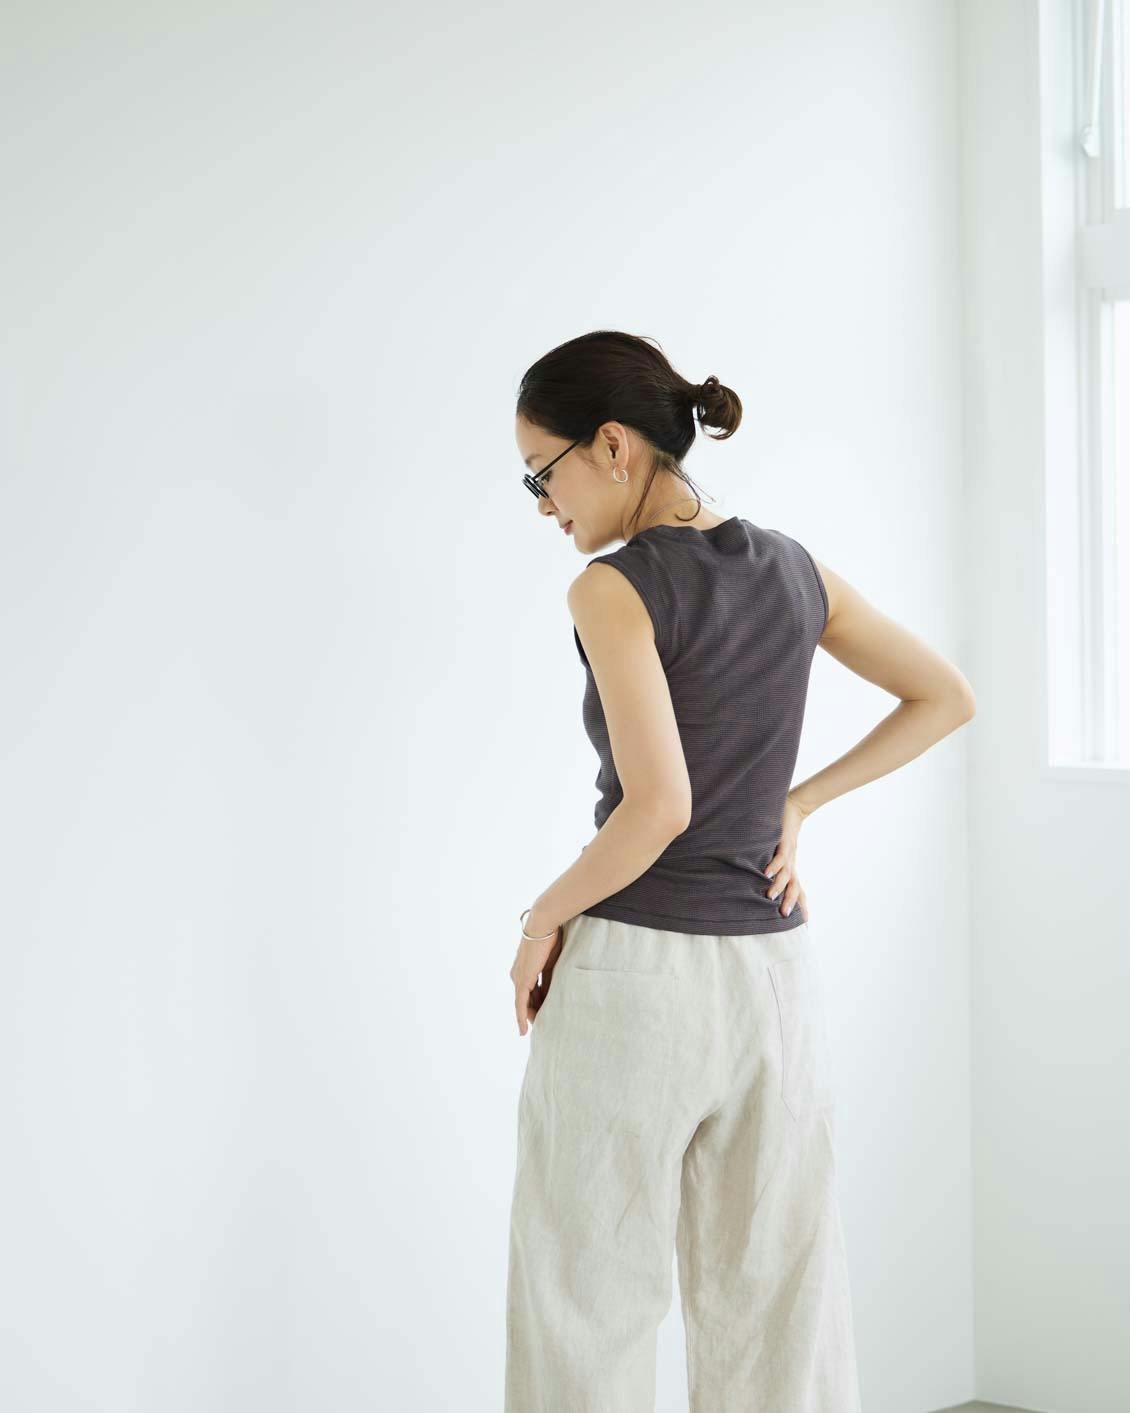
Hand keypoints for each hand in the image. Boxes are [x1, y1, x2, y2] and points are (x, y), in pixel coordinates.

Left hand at [511, 922, 563, 1036]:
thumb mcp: (551, 963)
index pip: (530, 992)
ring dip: (530, 1017)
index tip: (544, 1013)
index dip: (536, 1004)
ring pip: (522, 1005)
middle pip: (525, 1000)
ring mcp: (518, 978)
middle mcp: (518, 975)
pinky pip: (520, 1004)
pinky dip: (521, 1017)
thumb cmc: (550, 939)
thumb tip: (552, 993)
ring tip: (538, 1030)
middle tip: (543, 1026)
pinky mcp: (522, 981)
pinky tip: (523, 1030)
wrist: (543, 926)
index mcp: (524, 969)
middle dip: (534, 1013)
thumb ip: (549, 978)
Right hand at [764, 793, 811, 921]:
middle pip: (794, 887)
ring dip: (780, 886)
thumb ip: (773, 867)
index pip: (798, 891)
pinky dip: (774, 866)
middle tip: (785, 917)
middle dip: (791, 902)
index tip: (804, 925)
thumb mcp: (778, 854)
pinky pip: (779, 857)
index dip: (801, 907)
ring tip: (771, 897)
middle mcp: (791, 865)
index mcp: (791, 870)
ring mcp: (789, 855)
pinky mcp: (784, 843)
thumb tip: (761, 880)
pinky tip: (767, 873)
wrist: (793, 810)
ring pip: (786, 875)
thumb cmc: (782, 834)